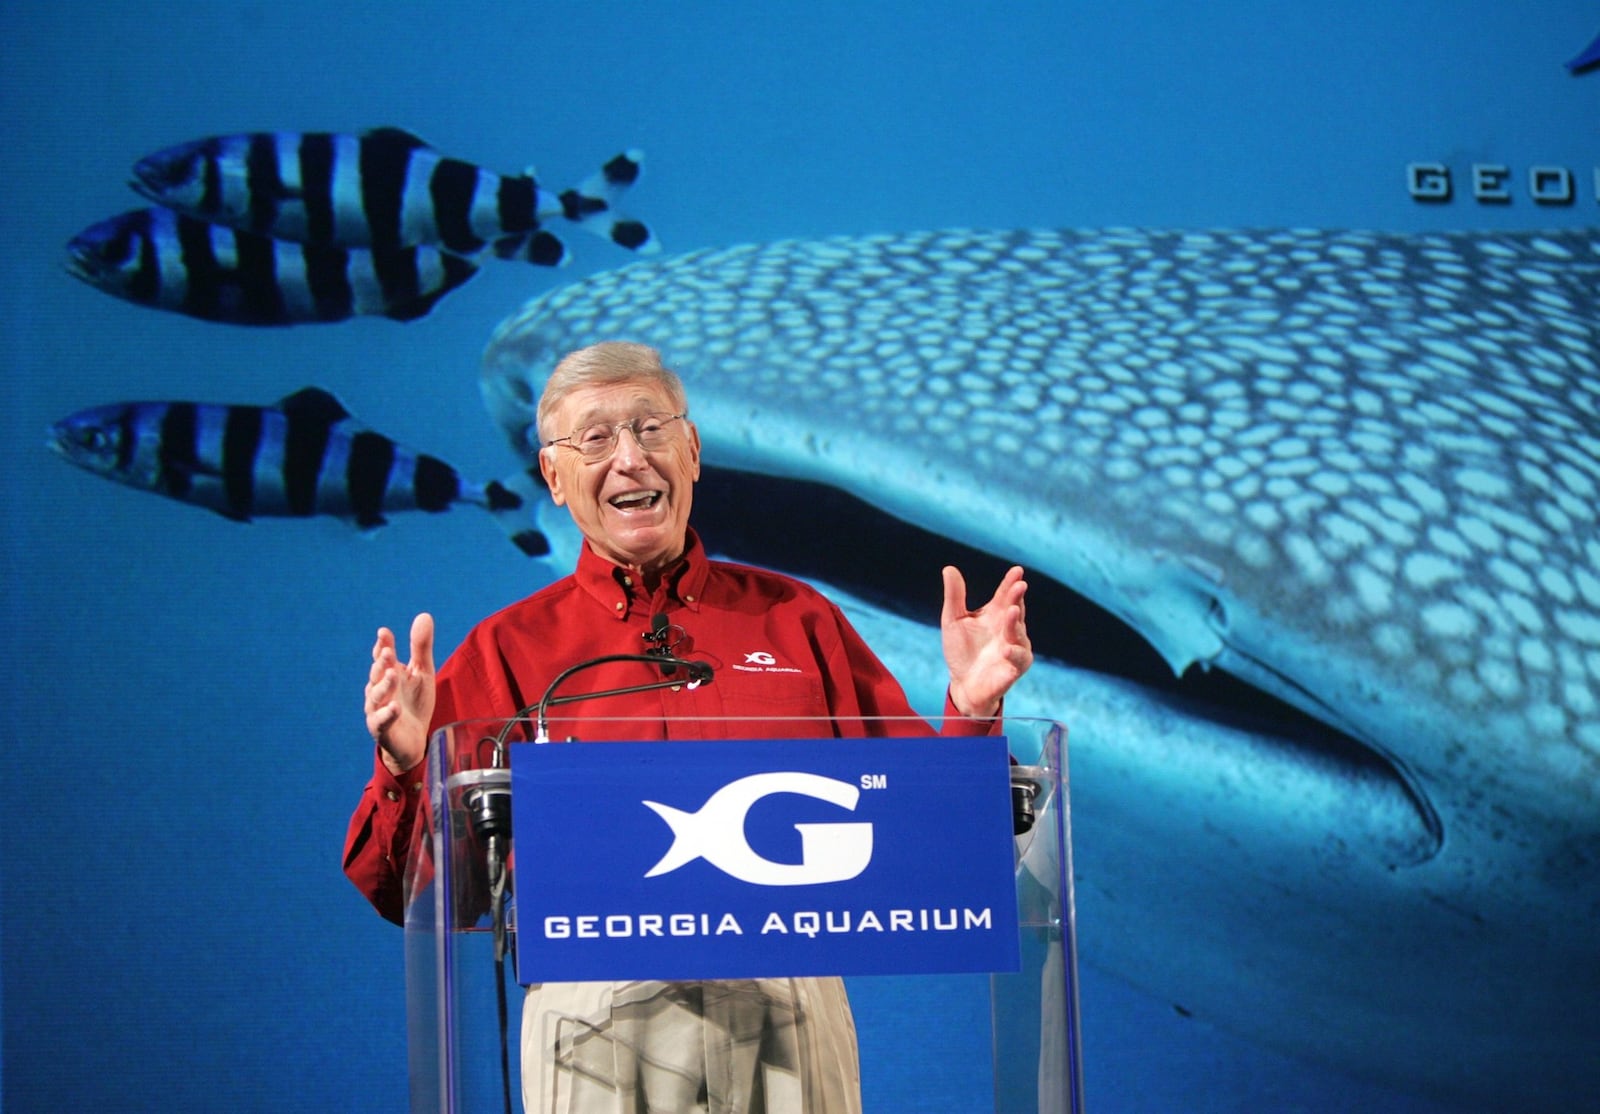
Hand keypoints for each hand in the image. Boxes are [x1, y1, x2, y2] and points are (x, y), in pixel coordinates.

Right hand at [364, 613, 435, 775]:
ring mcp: (378, 710)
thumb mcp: (422, 672)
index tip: (384, 633)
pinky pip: (381, 721)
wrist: (414, 740)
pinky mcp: (382, 730)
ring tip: (393, 674)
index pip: (383, 657)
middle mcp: (380, 690)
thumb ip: (421, 647)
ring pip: (376, 697)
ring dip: (383, 685)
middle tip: (387, 652)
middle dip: (381, 663)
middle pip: (377, 674)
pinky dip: (387, 714)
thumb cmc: (415, 703)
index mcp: (389, 674)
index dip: (383, 645)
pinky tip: (394, 707)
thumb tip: (424, 615)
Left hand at [941, 566, 1031, 718]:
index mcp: (996, 615)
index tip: (1017, 570)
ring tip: (1011, 612)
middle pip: (1016, 610)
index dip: (1011, 583)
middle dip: (1018, 598)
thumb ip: (955, 596)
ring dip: (1016, 623)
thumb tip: (949, 568)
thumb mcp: (953, 620)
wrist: (963, 684)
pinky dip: (1014, 653)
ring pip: (1019, 634)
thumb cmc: (961, 650)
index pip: (1005, 596)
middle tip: (1019, 585)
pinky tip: (1006, 648)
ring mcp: (1014, 648)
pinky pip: (1019, 659)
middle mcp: (1009, 629)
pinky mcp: (1014, 668)